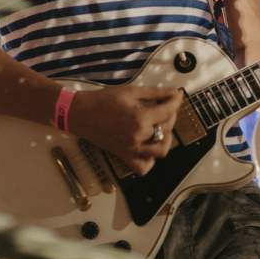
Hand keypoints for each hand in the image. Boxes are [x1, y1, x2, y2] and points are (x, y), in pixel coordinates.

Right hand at [67, 85, 182, 175]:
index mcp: (140, 118)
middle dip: (170, 115)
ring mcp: (131, 149)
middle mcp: (138, 136)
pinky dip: (150, 160)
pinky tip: (148, 147)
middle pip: (166, 129)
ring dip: (166, 139)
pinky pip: (143, 167)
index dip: (175, 101)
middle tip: (165, 106)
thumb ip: (155, 93)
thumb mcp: (131, 91)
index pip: (167, 111)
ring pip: (160, 151)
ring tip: (160, 127)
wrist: (81, 113)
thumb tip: (175, 92)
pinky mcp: (124, 156)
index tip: (178, 95)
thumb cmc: (104, 100)